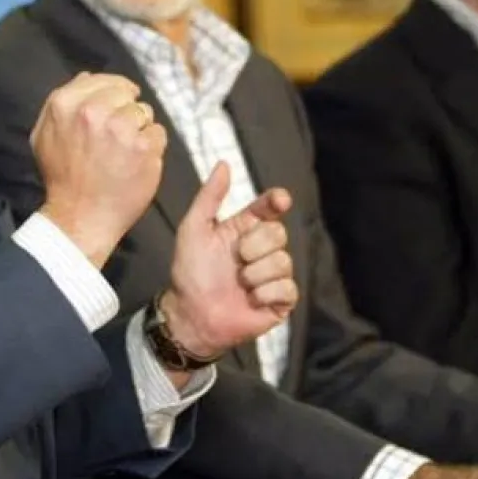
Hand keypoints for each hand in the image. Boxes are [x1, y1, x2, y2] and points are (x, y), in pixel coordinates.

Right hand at [33, 72, 165, 267]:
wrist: (80, 217)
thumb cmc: (62, 178)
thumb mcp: (44, 135)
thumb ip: (61, 102)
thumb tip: (87, 76)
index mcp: (66, 103)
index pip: (104, 80)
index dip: (113, 94)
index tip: (114, 111)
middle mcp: (93, 111)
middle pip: (127, 95)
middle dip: (125, 112)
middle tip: (116, 139)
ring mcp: (121, 128)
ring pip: (145, 113)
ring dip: (139, 130)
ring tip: (123, 154)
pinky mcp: (144, 146)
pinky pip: (158, 133)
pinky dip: (151, 148)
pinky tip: (135, 164)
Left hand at [161, 161, 297, 361]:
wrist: (189, 315)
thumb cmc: (189, 272)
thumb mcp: (193, 229)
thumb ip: (209, 197)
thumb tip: (224, 164)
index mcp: (244, 229)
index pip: (269, 208)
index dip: (277, 201)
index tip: (279, 200)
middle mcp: (262, 250)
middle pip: (279, 233)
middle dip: (255, 246)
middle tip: (236, 259)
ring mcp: (272, 275)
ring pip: (283, 262)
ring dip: (255, 274)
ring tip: (238, 284)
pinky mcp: (279, 300)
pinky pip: (287, 288)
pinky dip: (265, 293)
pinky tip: (251, 300)